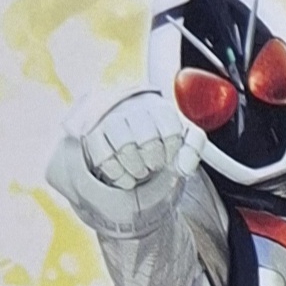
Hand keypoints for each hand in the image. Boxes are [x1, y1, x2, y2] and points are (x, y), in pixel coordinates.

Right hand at [79, 89, 203, 193]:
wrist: (126, 126)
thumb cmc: (159, 134)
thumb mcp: (182, 137)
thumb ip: (193, 149)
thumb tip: (184, 168)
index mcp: (159, 108)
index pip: (170, 129)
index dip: (172, 149)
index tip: (169, 154)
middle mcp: (133, 109)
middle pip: (147, 139)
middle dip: (154, 160)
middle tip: (154, 165)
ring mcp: (109, 120)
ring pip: (123, 146)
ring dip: (135, 167)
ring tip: (141, 171)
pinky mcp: (92, 135)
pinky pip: (103, 157)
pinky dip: (117, 174)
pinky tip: (126, 177)